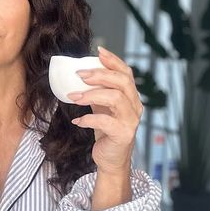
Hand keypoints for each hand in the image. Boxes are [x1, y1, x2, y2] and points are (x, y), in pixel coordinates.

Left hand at [67, 45, 142, 174]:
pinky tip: (77, 120)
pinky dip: (88, 119)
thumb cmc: (106, 132)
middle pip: (122, 82)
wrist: (111, 159)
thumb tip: (80, 74)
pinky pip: (105, 121)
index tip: (98, 51)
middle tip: (80, 75)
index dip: (113, 60)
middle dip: (100, 75)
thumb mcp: (102, 108)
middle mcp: (135, 106)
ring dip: (92, 95)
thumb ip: (98, 92)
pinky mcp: (123, 134)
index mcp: (131, 97)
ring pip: (116, 98)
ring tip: (74, 97)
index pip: (126, 72)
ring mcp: (131, 120)